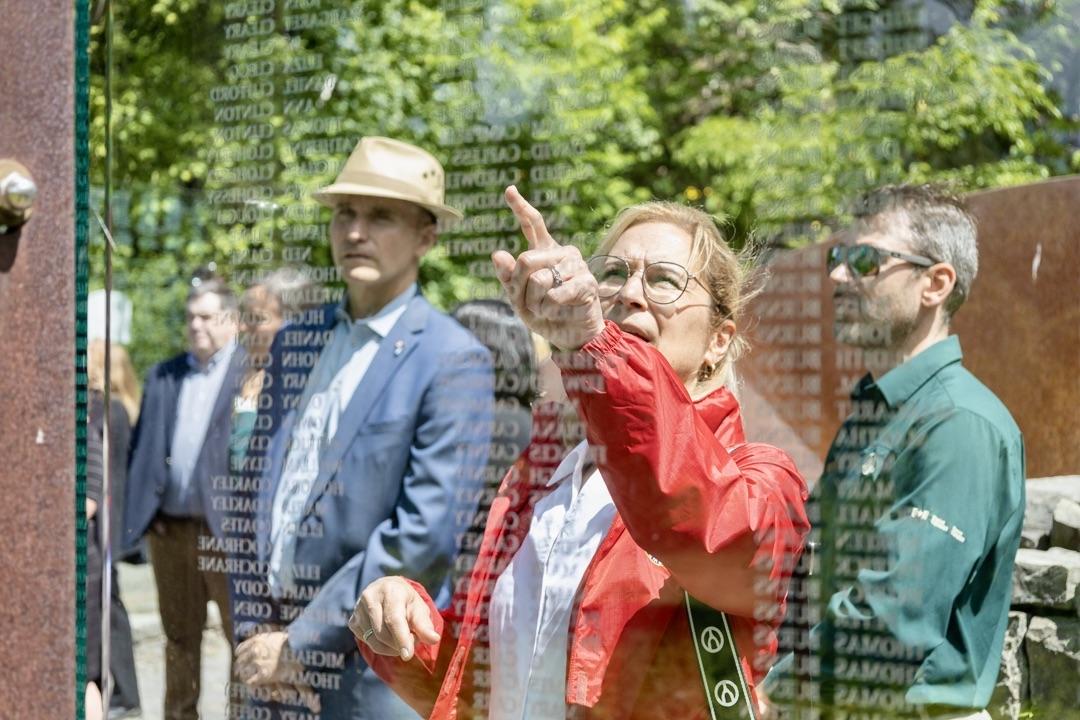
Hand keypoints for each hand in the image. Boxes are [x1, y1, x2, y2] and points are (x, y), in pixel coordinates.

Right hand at [234, 631, 321, 710]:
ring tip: (240, 663)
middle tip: (242, 672)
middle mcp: (258, 664)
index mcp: (265, 675)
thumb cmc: (300, 658)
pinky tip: (239, 653)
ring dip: (241, 662)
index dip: (250, 682)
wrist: (298, 637)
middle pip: (243, 671)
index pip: (249, 683)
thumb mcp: (301, 678)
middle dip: (243, 672)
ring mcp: (256, 650)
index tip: (250, 681)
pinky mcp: (256, 639)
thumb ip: (306, 695)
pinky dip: (240, 650)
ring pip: (241, 659)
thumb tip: (317, 709)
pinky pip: (242, 647)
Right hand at [349, 576, 439, 661]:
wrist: (388, 591)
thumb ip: (425, 626)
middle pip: (383, 633)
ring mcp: (358, 609)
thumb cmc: (407, 602)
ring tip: (401, 637)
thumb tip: (434, 639)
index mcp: (390, 590)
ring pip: (374, 641)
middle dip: (399, 644)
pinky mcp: (352, 620)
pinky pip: (366, 642)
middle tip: (411, 640)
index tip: (408, 656)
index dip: (401, 638)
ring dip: (390, 647)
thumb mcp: (419, 609)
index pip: (394, 619)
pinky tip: (387, 635)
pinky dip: (380, 645)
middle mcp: (370, 597)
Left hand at [491, 185, 604, 350]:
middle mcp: (562, 253)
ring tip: (547, 308)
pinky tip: (558, 311)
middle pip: (525, 260)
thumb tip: (497, 254)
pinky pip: (554, 294)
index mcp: (545, 252)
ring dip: (534, 301)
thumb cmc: (545, 314)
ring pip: (538, 279)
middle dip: (519, 287)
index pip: (532, 224)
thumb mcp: (518, 298)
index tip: (509, 189)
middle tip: (530, 303)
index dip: (520, 207)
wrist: (570, 336)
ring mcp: (576, 266)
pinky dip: (548, 308)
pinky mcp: (586, 283)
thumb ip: (508, 277)